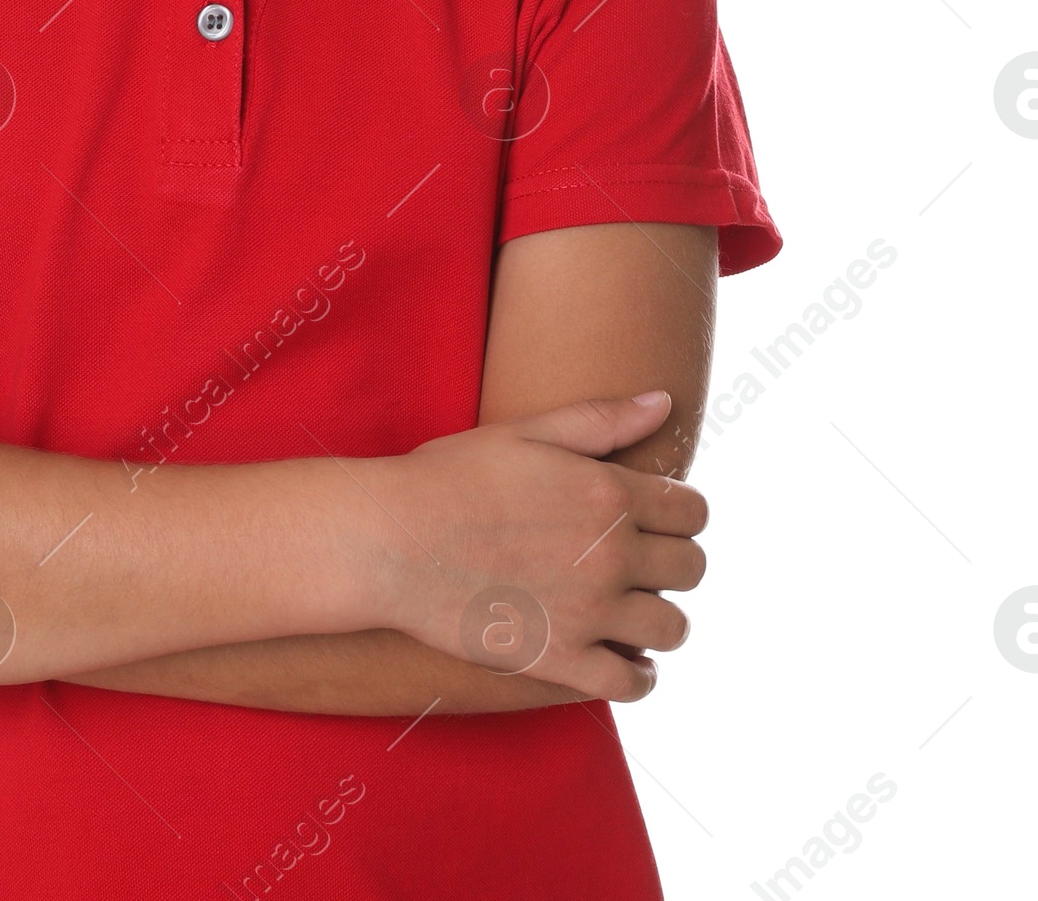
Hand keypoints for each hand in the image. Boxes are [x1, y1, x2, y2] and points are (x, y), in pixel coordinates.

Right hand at [366, 391, 705, 703]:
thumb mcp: (526, 432)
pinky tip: (620, 659)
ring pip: (672, 629)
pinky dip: (637, 675)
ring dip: (660, 620)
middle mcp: (610, 553)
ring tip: (634, 611)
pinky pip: (632, 682)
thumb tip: (665, 402)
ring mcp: (589, 611)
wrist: (391, 541)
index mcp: (607, 491)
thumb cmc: (451, 477)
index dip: (683, 515)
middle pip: (691, 569)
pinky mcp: (561, 659)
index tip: (659, 520)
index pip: (693, 512)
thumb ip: (601, 420)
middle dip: (675, 563)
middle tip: (643, 564)